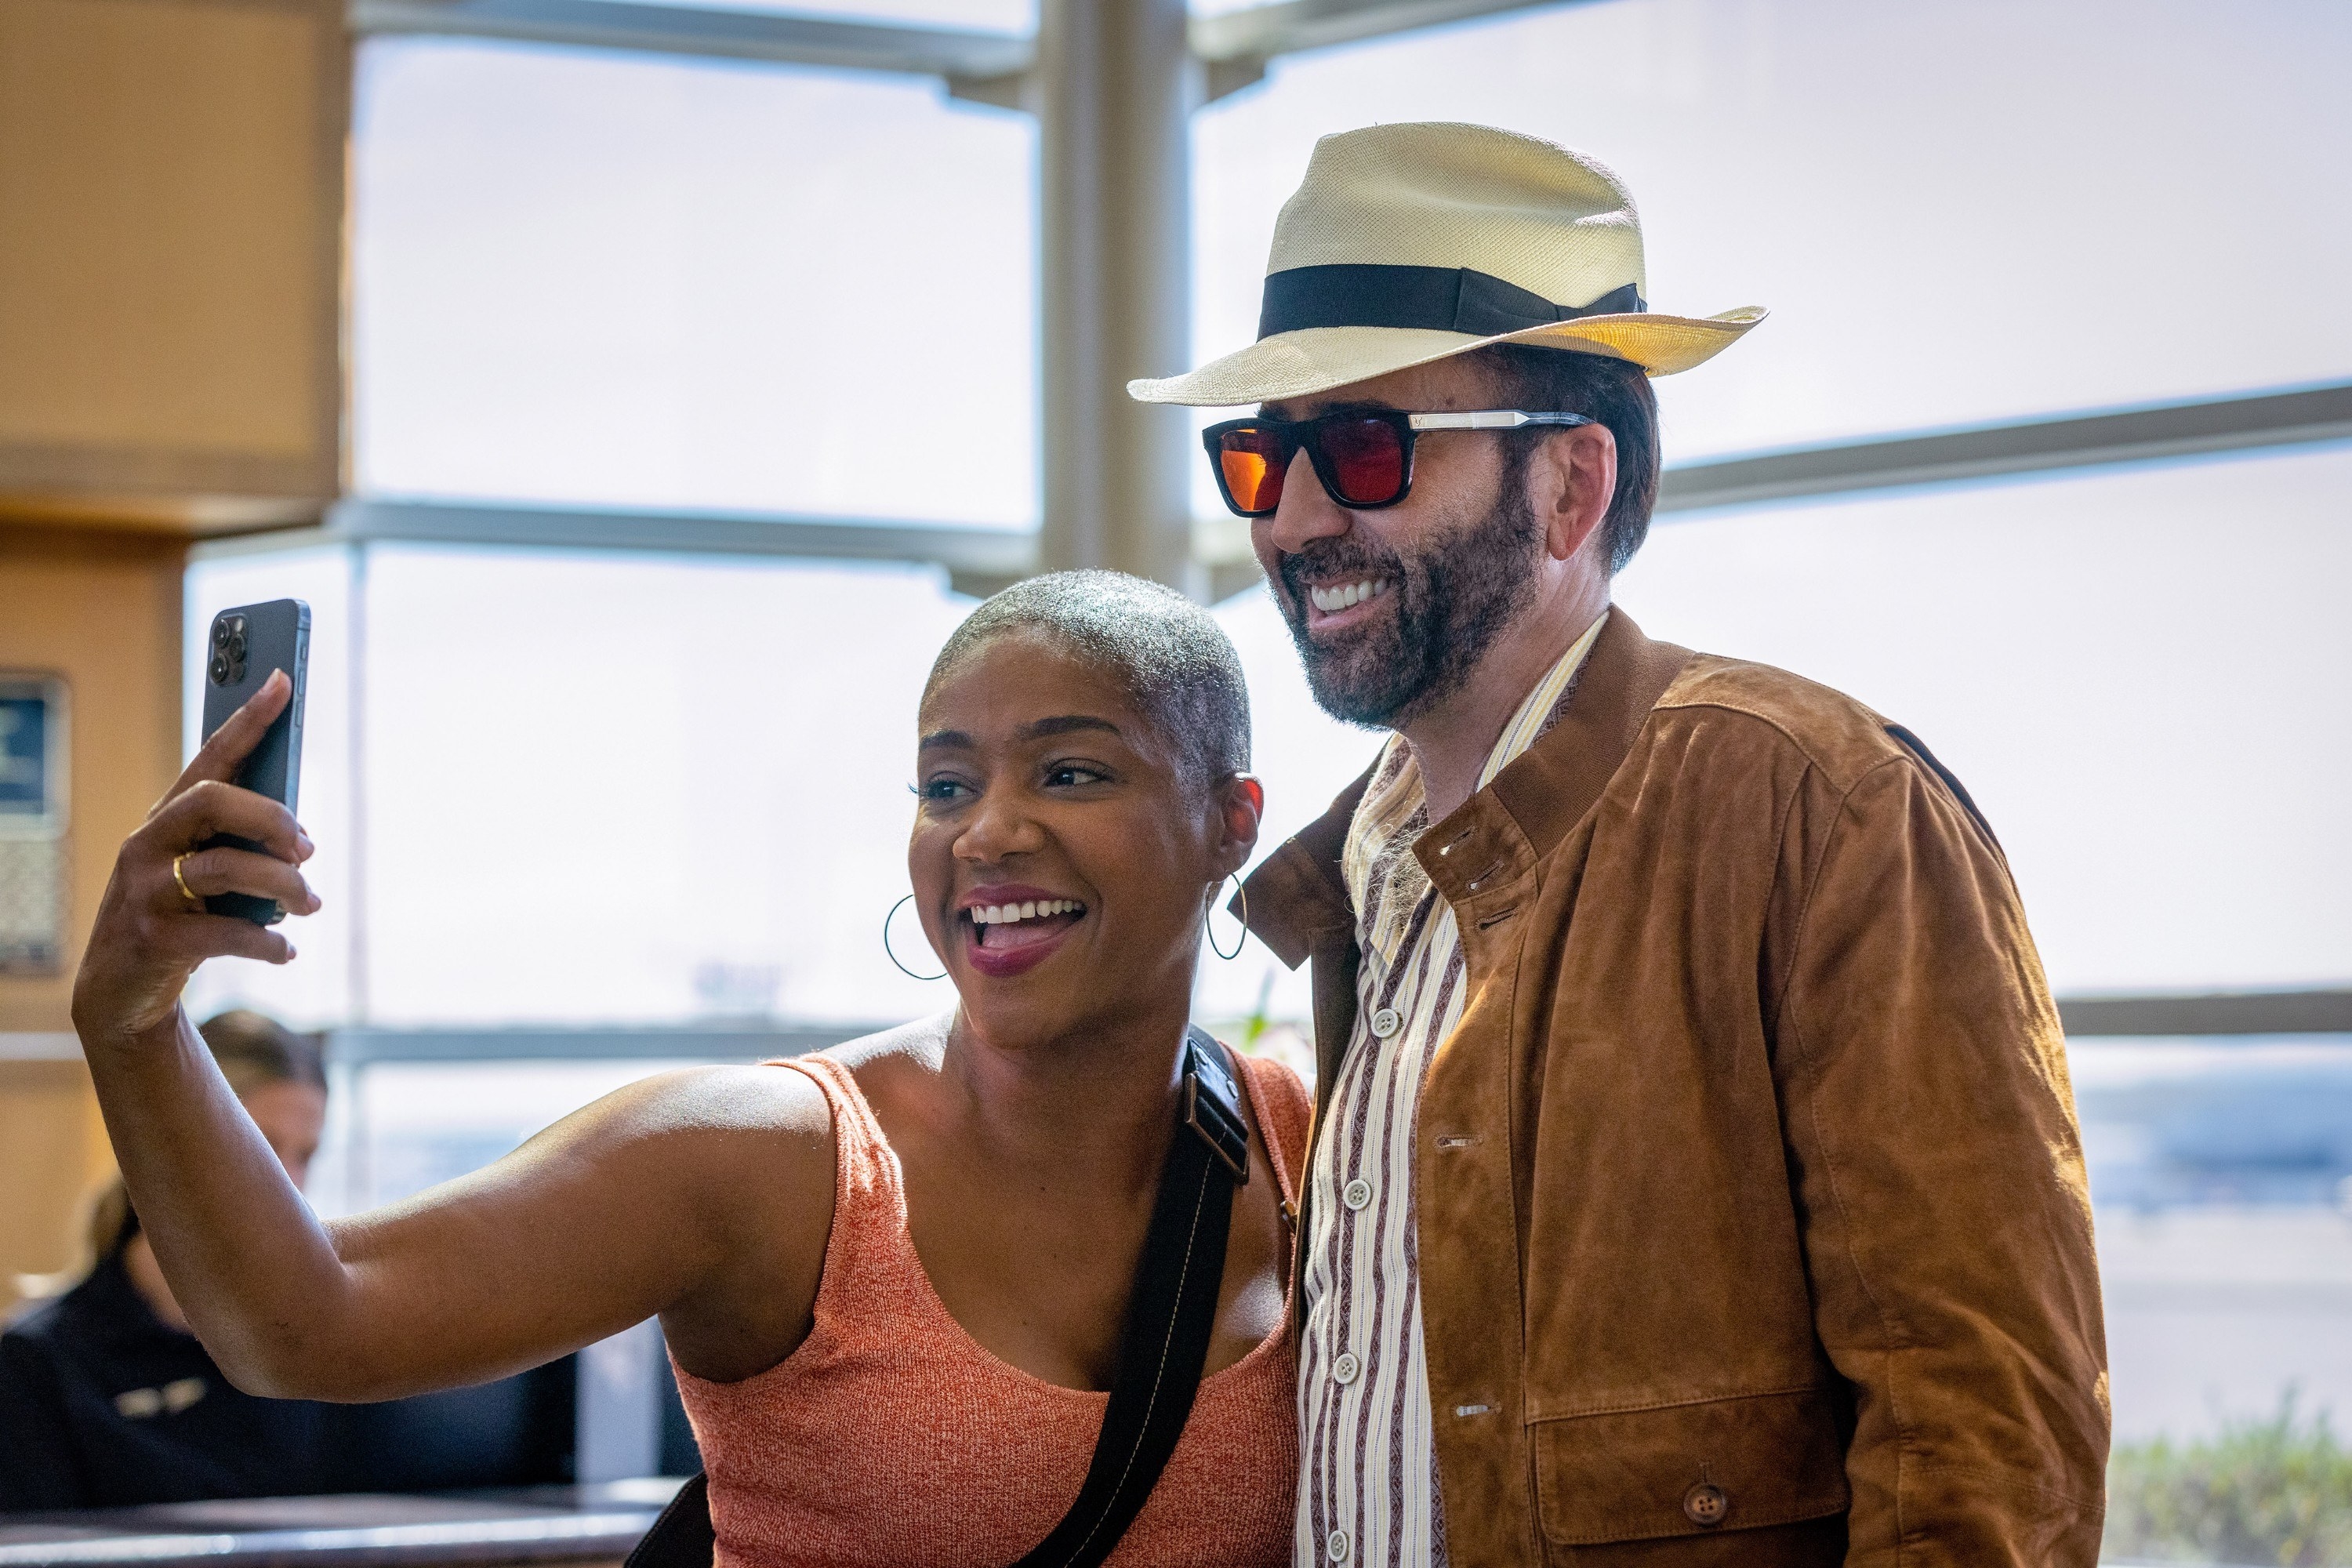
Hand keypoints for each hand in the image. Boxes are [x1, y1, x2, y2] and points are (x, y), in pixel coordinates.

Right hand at [72, 671, 320, 1046]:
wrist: (122, 987)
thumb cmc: (180, 916)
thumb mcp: (202, 872)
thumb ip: (237, 846)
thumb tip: (302, 839)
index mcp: (165, 818)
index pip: (210, 757)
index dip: (247, 720)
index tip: (283, 681)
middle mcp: (148, 844)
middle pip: (213, 800)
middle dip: (272, 818)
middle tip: (309, 847)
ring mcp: (146, 890)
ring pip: (227, 869)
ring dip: (285, 886)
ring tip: (310, 904)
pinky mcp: (155, 938)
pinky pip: (227, 932)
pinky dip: (269, 942)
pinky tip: (286, 950)